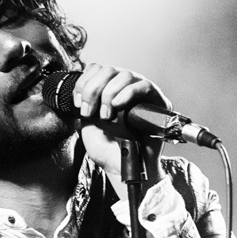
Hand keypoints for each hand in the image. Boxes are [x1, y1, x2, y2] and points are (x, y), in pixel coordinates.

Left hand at [73, 63, 168, 185]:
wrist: (123, 168)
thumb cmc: (108, 151)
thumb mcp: (87, 124)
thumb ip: (85, 103)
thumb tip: (82, 88)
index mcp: (108, 91)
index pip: (97, 69)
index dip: (84, 83)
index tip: (79, 104)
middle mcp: (125, 89)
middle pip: (108, 69)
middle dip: (93, 90)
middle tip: (90, 112)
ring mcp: (141, 94)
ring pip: (125, 75)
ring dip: (109, 93)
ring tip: (106, 115)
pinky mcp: (157, 101)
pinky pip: (144, 86)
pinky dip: (128, 93)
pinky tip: (118, 105)